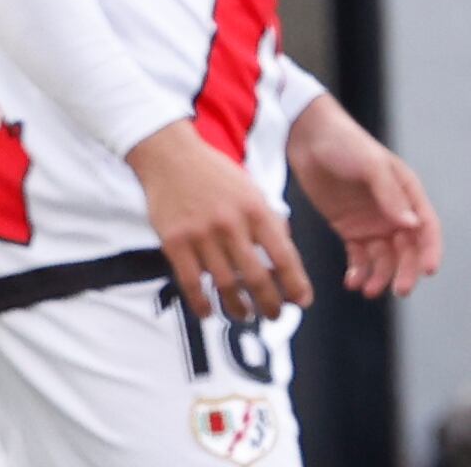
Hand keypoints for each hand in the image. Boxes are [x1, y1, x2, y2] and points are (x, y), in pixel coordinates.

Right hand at [128, 120, 312, 321]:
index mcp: (255, 210)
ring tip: (245, 315)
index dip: (296, 285)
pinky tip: (209, 312)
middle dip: (271, 305)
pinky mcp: (174, 241)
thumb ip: (270, 222)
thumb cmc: (214, 173)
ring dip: (239, 309)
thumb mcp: (251, 190)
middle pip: (257, 278)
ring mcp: (201, 234)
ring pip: (226, 286)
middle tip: (274, 315)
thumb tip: (286, 260)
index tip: (301, 302)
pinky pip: (191, 283)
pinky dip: (202, 304)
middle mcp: (230, 224)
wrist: (168, 154)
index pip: (284, 258)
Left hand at [288, 95, 441, 299]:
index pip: (427, 228)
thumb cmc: (344, 143)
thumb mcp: (369, 164)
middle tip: (398, 290)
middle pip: (407, 249)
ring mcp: (371, 221)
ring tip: (367, 290)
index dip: (430, 250)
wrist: (306, 136)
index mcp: (407, 193)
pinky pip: (359, 256)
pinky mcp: (348, 227)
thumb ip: (389, 194)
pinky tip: (352, 282)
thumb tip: (411, 225)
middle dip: (405, 271)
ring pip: (384, 258)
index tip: (428, 271)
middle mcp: (393, 211)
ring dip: (380, 276)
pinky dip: (359, 271)